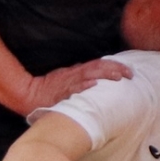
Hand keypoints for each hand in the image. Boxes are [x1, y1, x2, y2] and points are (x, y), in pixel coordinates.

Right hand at [16, 57, 133, 113]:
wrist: (29, 94)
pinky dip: (83, 86)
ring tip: (118, 77)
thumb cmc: (49, 88)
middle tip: (130, 74)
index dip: (114, 66)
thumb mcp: (66, 77)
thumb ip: (79, 76)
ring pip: (89, 76)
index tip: (128, 71)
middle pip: (98, 68)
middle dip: (115, 70)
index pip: (99, 65)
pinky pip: (74, 88)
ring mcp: (69, 84)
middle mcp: (75, 76)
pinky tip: (93, 85)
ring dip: (104, 75)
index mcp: (78, 72)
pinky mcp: (62, 93)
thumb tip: (93, 77)